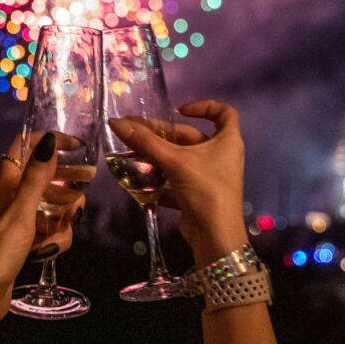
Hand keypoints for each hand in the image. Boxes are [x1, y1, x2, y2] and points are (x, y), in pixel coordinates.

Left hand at [0, 131, 83, 321]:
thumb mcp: (20, 213)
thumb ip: (37, 178)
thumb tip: (48, 140)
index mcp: (5, 183)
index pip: (26, 146)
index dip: (50, 141)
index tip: (77, 145)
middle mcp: (11, 196)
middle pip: (46, 176)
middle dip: (67, 181)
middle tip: (87, 181)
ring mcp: (18, 219)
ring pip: (52, 205)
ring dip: (63, 217)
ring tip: (63, 229)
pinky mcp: (24, 239)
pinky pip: (49, 229)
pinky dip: (54, 238)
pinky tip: (48, 251)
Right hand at [109, 99, 247, 265]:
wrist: (215, 236)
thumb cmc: (205, 189)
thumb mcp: (175, 162)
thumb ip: (145, 142)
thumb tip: (116, 122)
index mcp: (227, 141)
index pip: (224, 113)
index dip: (204, 106)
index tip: (180, 110)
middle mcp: (221, 155)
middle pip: (190, 137)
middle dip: (162, 135)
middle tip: (134, 132)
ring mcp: (210, 176)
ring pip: (180, 159)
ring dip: (157, 157)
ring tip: (131, 155)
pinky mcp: (198, 194)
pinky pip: (177, 179)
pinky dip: (160, 178)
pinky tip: (138, 179)